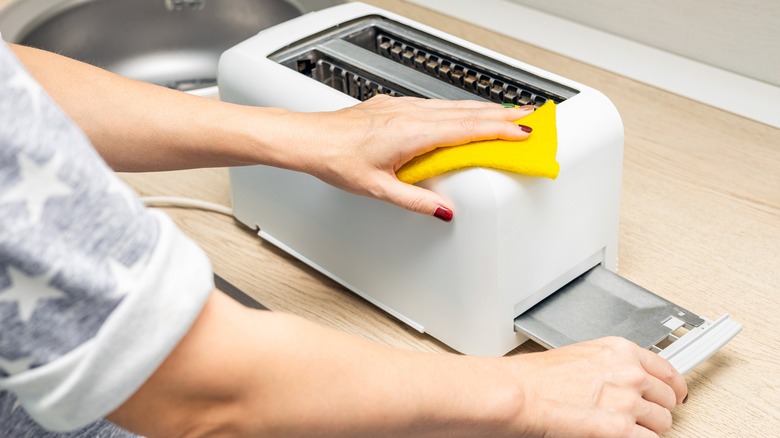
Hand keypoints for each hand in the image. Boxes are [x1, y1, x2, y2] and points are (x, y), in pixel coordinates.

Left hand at [284, 95, 532, 220]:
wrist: (308, 139)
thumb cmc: (336, 160)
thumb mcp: (378, 189)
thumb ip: (415, 201)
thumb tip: (444, 211)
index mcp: (412, 133)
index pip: (467, 129)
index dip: (500, 130)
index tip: (525, 131)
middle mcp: (410, 115)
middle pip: (466, 112)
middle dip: (502, 114)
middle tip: (531, 116)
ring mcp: (401, 107)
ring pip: (452, 106)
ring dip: (482, 109)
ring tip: (506, 114)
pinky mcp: (393, 106)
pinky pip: (434, 105)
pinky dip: (458, 109)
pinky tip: (462, 114)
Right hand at [505, 337, 687, 437]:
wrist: (522, 394)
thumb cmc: (539, 377)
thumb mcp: (583, 355)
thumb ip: (612, 365)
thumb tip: (626, 379)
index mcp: (621, 350)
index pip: (667, 370)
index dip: (674, 386)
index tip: (675, 394)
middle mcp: (630, 374)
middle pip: (668, 398)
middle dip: (658, 408)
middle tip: (645, 415)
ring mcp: (628, 403)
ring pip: (663, 423)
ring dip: (649, 428)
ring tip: (628, 428)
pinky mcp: (620, 431)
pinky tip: (623, 435)